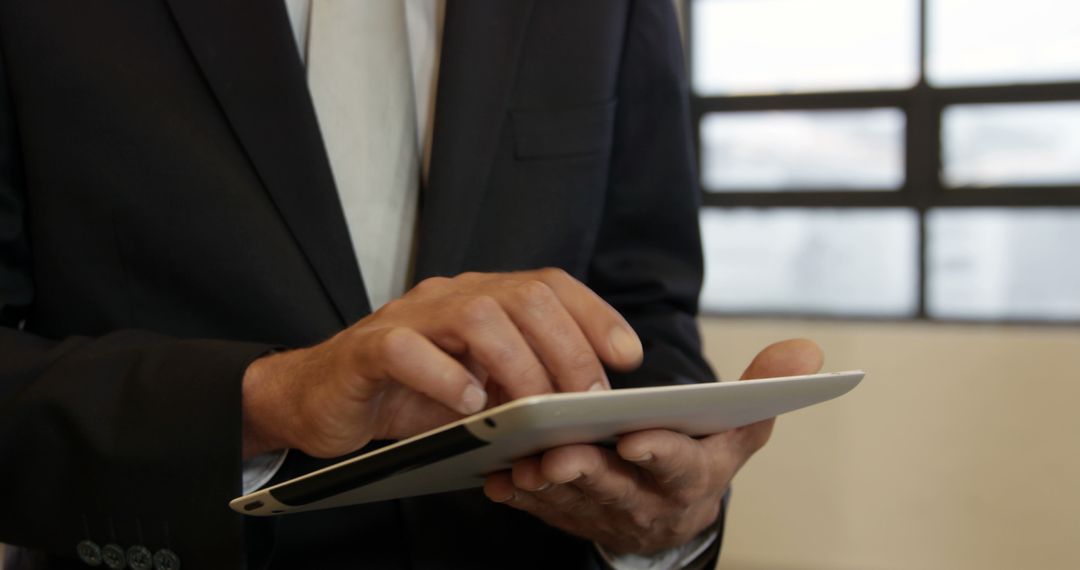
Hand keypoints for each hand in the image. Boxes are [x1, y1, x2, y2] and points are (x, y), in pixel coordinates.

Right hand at [240, 269, 643, 459]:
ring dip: (517, 364)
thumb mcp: (478, 390)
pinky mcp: (368, 349)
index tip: (628, 356)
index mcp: (481, 299)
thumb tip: (585, 407)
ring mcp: (408, 317)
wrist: (319, 400)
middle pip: (523, 296)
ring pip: (476, 317)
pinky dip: (446, 377)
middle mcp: (449, 296)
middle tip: (585, 399)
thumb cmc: (406, 396)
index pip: (548, 286)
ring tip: (533, 408)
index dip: (594, 315)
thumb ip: (521, 385)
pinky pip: (408, 350)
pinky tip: (469, 406)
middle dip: (566, 348)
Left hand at [482, 338, 823, 554]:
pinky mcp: (569, 516)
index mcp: (691, 477)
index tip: (637, 438)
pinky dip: (519, 495)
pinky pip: (540, 510)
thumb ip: (764, 389)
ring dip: (545, 485)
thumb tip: (806, 351)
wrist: (670, 513)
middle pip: (615, 488)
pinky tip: (497, 477)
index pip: (679, 467)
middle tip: (560, 453)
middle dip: (588, 471)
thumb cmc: (701, 455)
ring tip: (521, 462)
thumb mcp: (739, 427)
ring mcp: (604, 512)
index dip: (660, 454)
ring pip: (571, 501)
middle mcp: (646, 501)